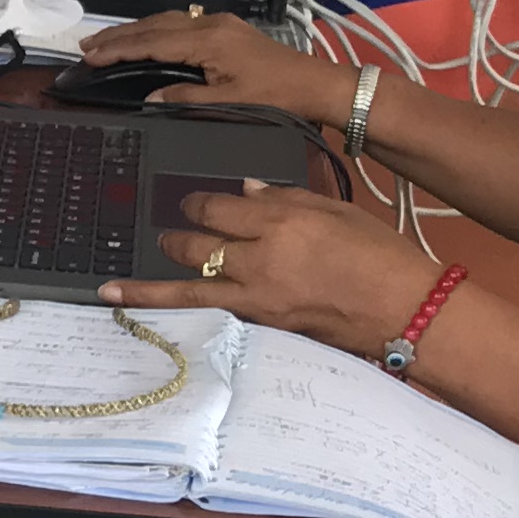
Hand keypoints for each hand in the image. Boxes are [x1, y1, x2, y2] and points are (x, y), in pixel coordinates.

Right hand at [77, 7, 347, 125]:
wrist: (316, 84)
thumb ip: (186, 98)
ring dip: (136, 30)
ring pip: (167, 21)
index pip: (152, 43)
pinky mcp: (228, 28)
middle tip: (87, 45)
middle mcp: (210, 24)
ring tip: (108, 40)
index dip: (119, 49)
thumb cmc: (276, 96)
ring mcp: (220, 23)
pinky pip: (181, 23)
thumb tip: (149, 99)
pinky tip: (147, 37)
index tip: (91, 56)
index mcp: (207, 41)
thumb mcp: (230, 103)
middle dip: (119, 35)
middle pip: (155, 25)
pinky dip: (156, 30)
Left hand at [103, 179, 433, 355]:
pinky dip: (183, 317)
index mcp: (280, 220)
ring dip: (148, 289)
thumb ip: (285, 198)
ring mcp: (259, 297)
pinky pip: (214, 317)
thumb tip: (244, 190)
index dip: (197, 206)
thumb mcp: (335, 211)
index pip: (217, 209)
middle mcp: (261, 258)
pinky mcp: (265, 327)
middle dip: (175, 239)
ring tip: (112, 288)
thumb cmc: (379, 254)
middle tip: (162, 237)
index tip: (190, 205)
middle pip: (197, 246)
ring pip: (188, 291)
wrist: (406, 308)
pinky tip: (156, 317)